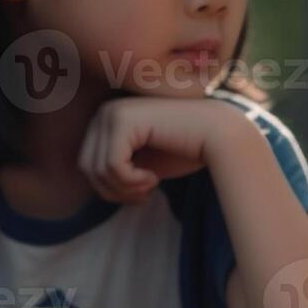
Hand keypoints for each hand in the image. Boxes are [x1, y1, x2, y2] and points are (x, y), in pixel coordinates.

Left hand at [78, 95, 247, 203]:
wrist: (220, 134)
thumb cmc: (187, 149)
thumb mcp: (144, 162)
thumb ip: (117, 170)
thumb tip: (94, 189)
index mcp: (108, 120)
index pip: (88, 165)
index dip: (111, 189)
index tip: (140, 194)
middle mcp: (105, 111)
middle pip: (86, 167)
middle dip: (114, 191)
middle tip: (144, 196)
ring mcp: (112, 113)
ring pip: (97, 169)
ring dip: (124, 189)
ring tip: (150, 187)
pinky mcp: (123, 120)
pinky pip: (111, 165)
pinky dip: (131, 181)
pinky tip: (154, 179)